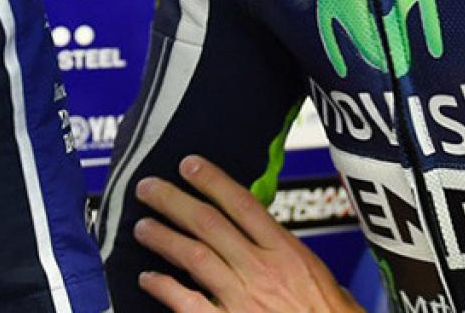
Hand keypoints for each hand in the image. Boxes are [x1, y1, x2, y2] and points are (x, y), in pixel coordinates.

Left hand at [131, 155, 364, 312]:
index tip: (189, 165)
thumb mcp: (321, 278)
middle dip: (173, 201)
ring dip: (163, 238)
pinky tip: (148, 279)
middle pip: (209, 223)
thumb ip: (289, 255)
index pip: (242, 204)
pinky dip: (164, 288)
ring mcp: (243, 299)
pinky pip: (187, 302)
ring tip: (142, 226)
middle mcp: (262, 271)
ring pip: (193, 256)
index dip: (211, 180)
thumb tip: (266, 235)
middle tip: (148, 187)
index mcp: (288, 254)